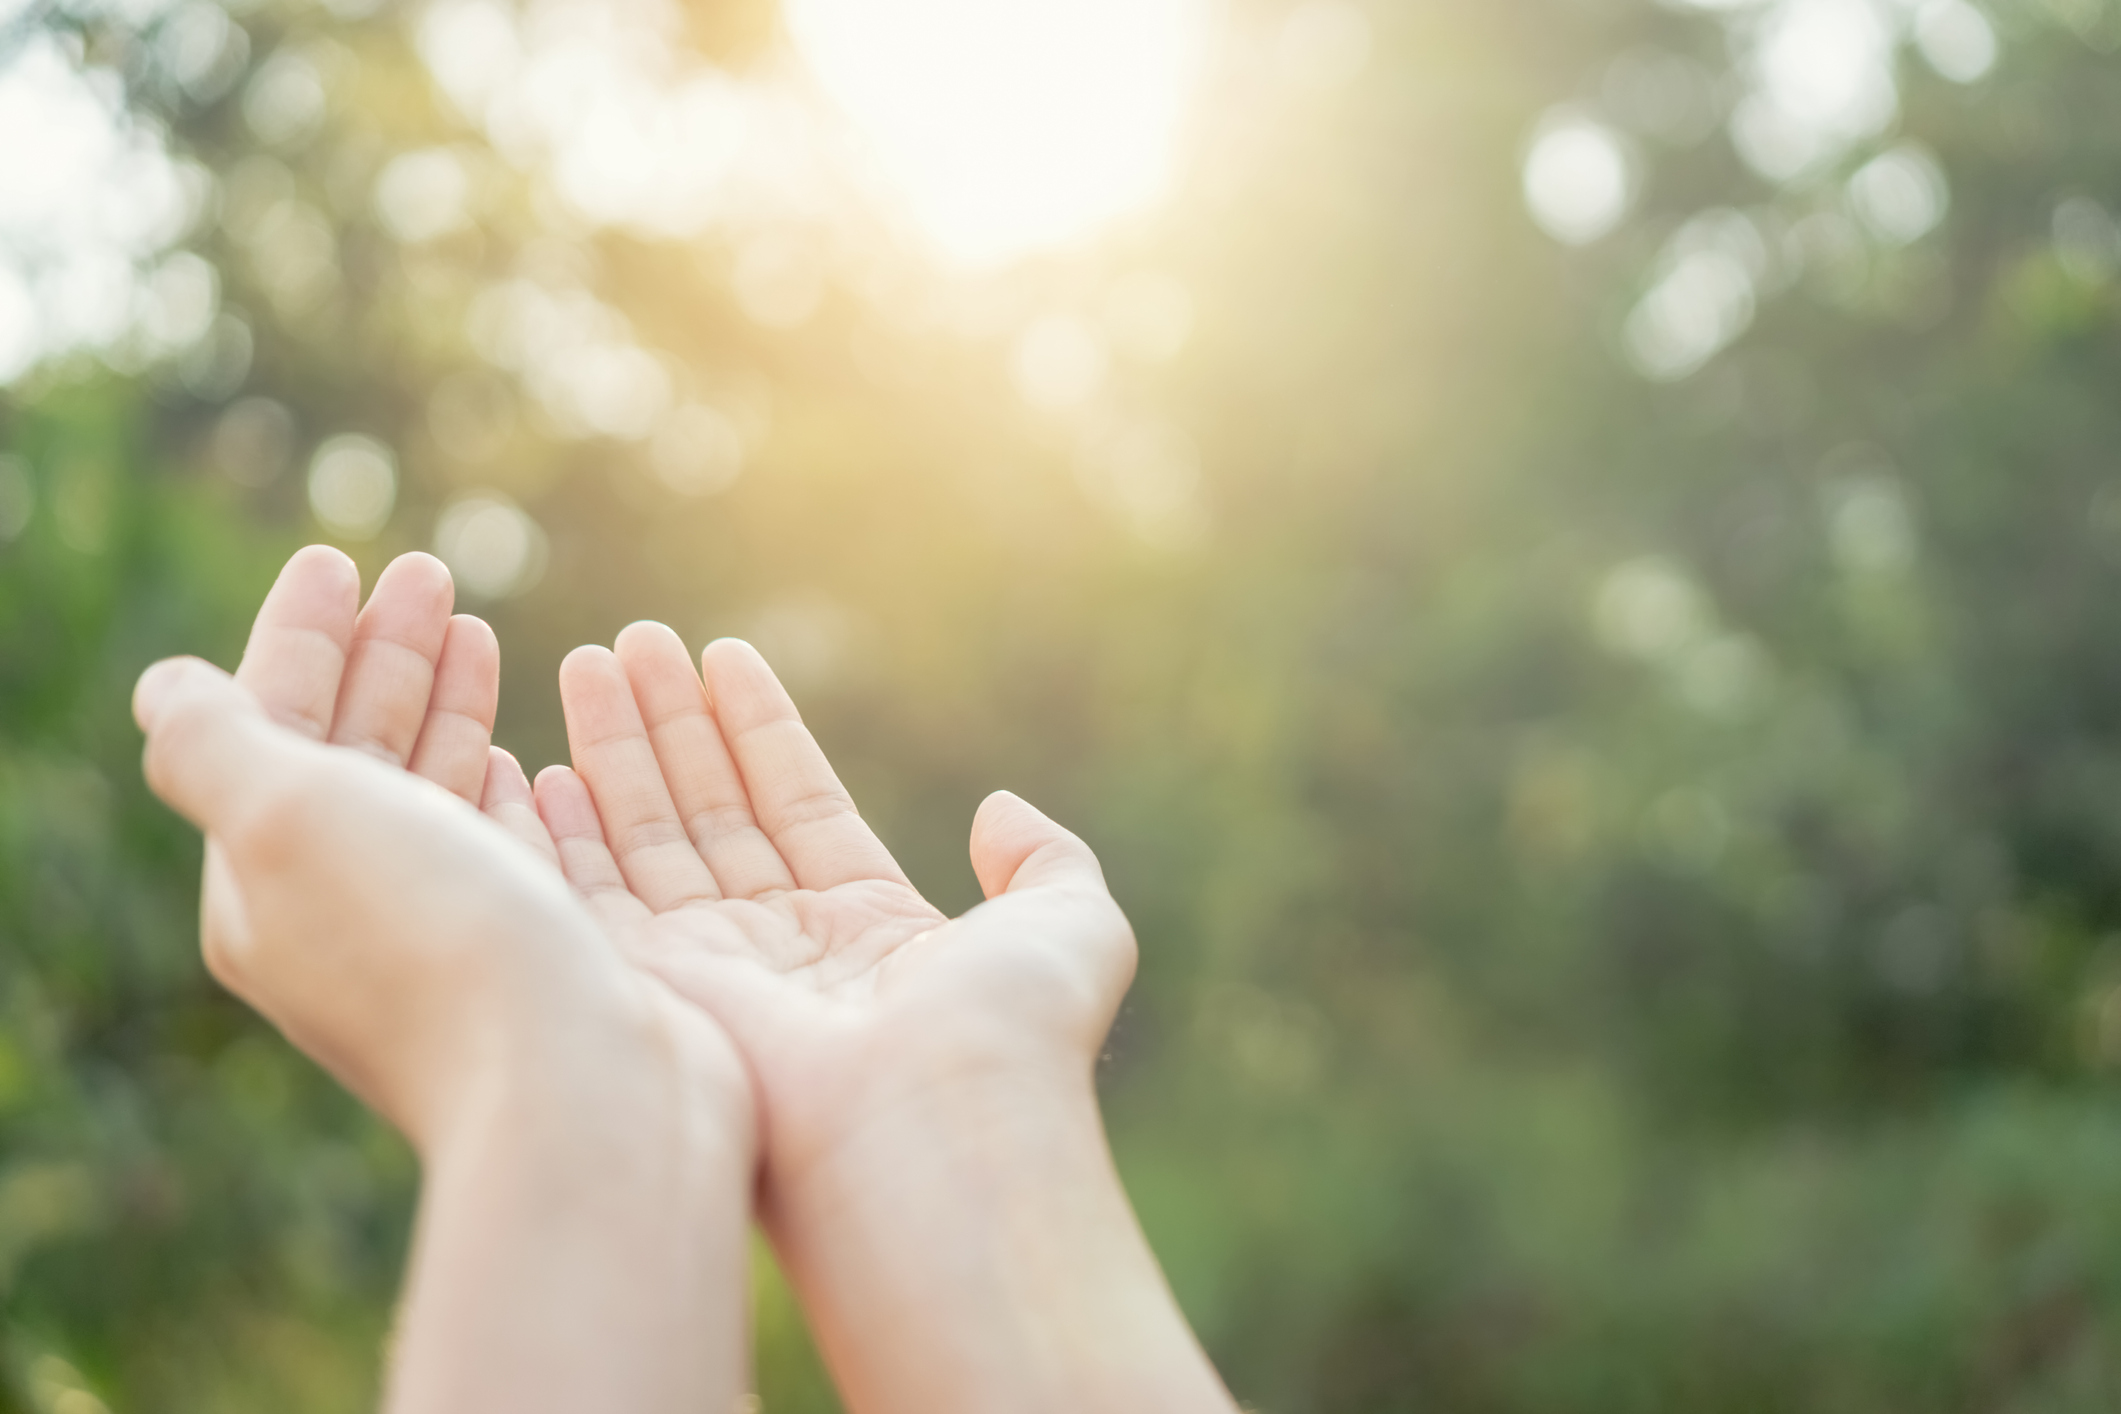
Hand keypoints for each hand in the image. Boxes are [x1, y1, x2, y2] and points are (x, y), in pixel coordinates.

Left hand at [199, 548, 500, 1014]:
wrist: (578, 1089)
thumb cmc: (434, 944)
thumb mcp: (287, 819)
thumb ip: (214, 743)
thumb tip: (163, 688)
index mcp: (265, 886)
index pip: (267, 729)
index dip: (296, 638)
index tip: (339, 560)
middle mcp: (345, 915)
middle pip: (349, 752)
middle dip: (380, 655)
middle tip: (426, 571)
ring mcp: (440, 937)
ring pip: (428, 791)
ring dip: (444, 702)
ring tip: (475, 627)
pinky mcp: (526, 953)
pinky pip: (498, 844)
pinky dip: (501, 780)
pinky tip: (522, 751)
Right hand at [543, 624, 1133, 1189]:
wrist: (935, 1134)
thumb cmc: (1010, 1037)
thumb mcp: (1071, 924)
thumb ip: (1043, 857)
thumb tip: (1002, 807)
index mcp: (870, 928)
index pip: (799, 802)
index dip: (760, 729)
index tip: (723, 655)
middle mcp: (781, 949)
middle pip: (712, 810)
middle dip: (669, 725)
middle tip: (629, 640)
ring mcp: (709, 974)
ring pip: (646, 838)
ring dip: (612, 750)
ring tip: (585, 660)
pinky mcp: (646, 995)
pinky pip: (584, 898)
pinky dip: (555, 833)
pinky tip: (533, 763)